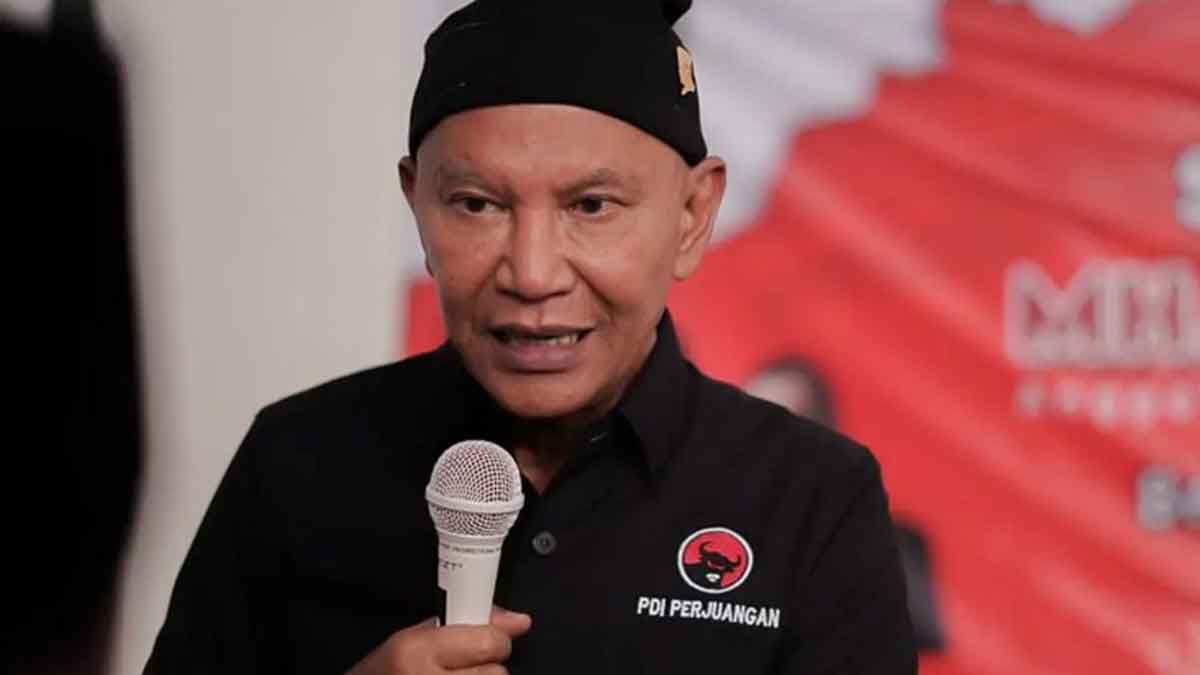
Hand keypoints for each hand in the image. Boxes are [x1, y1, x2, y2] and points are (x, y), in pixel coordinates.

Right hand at [346, 606, 531, 674]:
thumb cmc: (383, 673)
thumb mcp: (411, 639)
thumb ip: (463, 626)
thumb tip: (518, 621)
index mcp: (416, 652)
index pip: (489, 642)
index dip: (494, 640)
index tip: (489, 641)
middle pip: (497, 673)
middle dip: (486, 668)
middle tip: (462, 669)